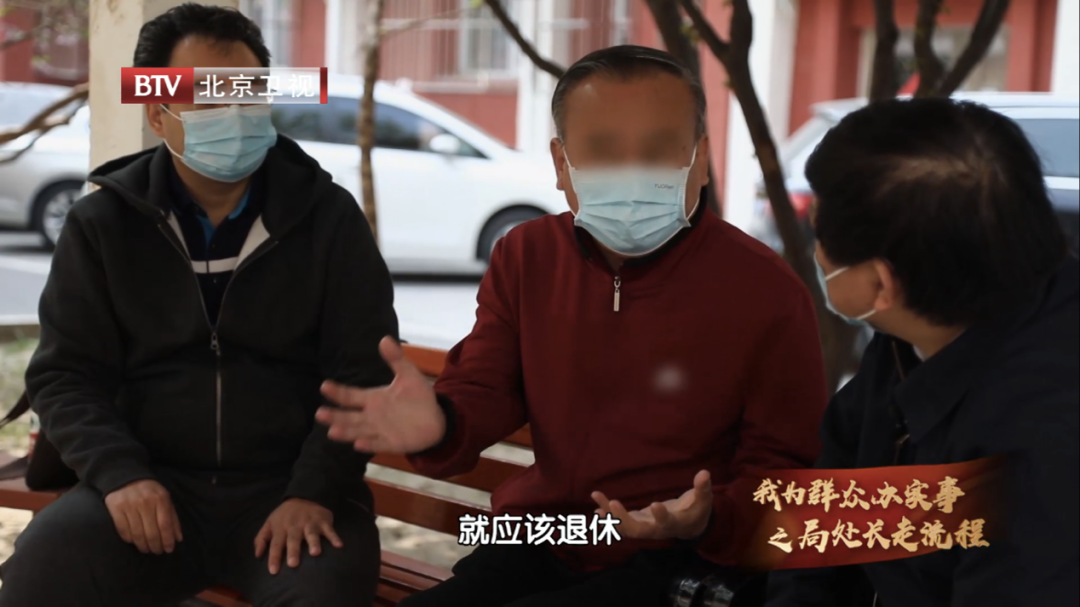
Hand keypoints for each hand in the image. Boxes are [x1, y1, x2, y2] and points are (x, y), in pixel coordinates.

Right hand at [104, 479, 182, 554]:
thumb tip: (178, 538)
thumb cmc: (149, 490)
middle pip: (151, 532)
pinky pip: (123, 530)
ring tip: (146, 549)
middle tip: (157, 552)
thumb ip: (172, 517)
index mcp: (161, 499)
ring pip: (137, 534)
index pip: (165, 525)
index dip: (167, 540)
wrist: (125, 476)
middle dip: (155, 546)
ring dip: (143, 545)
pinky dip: (129, 539)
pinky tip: (134, 542)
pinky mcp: (116, 508)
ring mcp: (130, 506)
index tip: (168, 550)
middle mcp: (145, 502)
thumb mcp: (165, 498)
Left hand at [254, 498, 341, 573]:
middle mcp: (295, 525)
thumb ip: (262, 538)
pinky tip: (339, 545)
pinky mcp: (323, 521)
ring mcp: (310, 522)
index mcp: (281, 527)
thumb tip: (257, 555)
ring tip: (315, 553)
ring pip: (311, 533)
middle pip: (293, 539)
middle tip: (293, 564)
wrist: (304, 494)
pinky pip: (329, 529)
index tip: (273, 571)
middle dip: (293, 551)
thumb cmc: (285, 515)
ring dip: (314, 542)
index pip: (276, 544)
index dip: (274, 557)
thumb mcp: (270, 522)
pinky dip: (334, 537)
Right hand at [317, 336, 446, 453]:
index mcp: (373, 399)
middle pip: (348, 417)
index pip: (351, 396)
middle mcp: (371, 416)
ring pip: (358, 431)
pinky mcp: (391, 443)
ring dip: (346, 432)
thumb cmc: (418, 397)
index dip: (337, 392)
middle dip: (334, 416)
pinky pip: (377, 444)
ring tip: (332, 432)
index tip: (324, 385)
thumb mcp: (408, 375)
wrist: (436, 419)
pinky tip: (359, 444)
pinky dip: (368, 444)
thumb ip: (396, 359)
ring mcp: (379, 431)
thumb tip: (384, 339)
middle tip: (319, 413)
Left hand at [591, 470, 712, 540]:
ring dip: (610, 516)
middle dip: (624, 519)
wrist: (689, 528)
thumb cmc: (697, 511)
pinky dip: (609, 518)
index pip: (667, 523)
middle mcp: (657, 530)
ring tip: (597, 503)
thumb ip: (703, 488)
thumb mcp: (704, 500)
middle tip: (613, 503)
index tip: (655, 504)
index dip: (661, 516)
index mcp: (674, 524)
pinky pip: (621, 525)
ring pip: (625, 528)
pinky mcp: (638, 523)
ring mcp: (646, 528)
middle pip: (638, 530)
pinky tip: (597, 509)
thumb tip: (704, 473)